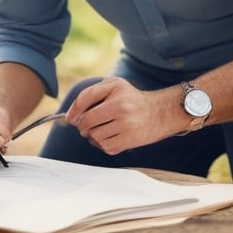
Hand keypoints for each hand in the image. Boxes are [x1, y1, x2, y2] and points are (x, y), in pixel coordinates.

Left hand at [65, 77, 182, 154]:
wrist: (161, 112)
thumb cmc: (132, 99)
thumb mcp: (115, 85)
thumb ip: (92, 93)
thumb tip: (72, 115)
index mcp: (115, 89)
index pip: (85, 99)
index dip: (73, 110)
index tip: (71, 118)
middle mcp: (121, 106)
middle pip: (87, 121)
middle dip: (82, 126)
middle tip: (87, 126)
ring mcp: (126, 125)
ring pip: (95, 136)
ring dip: (94, 135)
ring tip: (103, 130)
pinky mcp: (130, 140)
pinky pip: (106, 147)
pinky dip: (104, 144)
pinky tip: (111, 137)